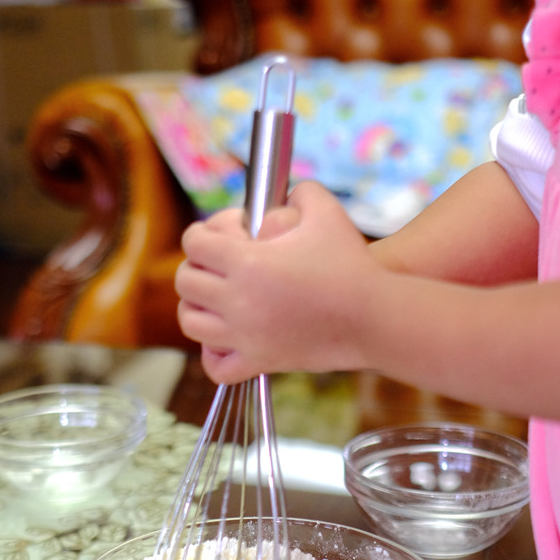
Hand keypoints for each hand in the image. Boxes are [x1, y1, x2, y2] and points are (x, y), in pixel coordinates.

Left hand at [176, 181, 372, 382]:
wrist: (373, 317)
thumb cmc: (350, 264)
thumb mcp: (325, 211)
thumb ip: (298, 192)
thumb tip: (282, 195)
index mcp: (247, 262)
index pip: (194, 243)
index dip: (203, 232)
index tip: (221, 235)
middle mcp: (238, 301)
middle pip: (185, 282)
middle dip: (197, 267)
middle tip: (218, 265)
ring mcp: (245, 336)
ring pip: (191, 322)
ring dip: (197, 306)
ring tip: (216, 298)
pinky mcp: (259, 362)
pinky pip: (215, 367)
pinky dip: (212, 354)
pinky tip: (227, 338)